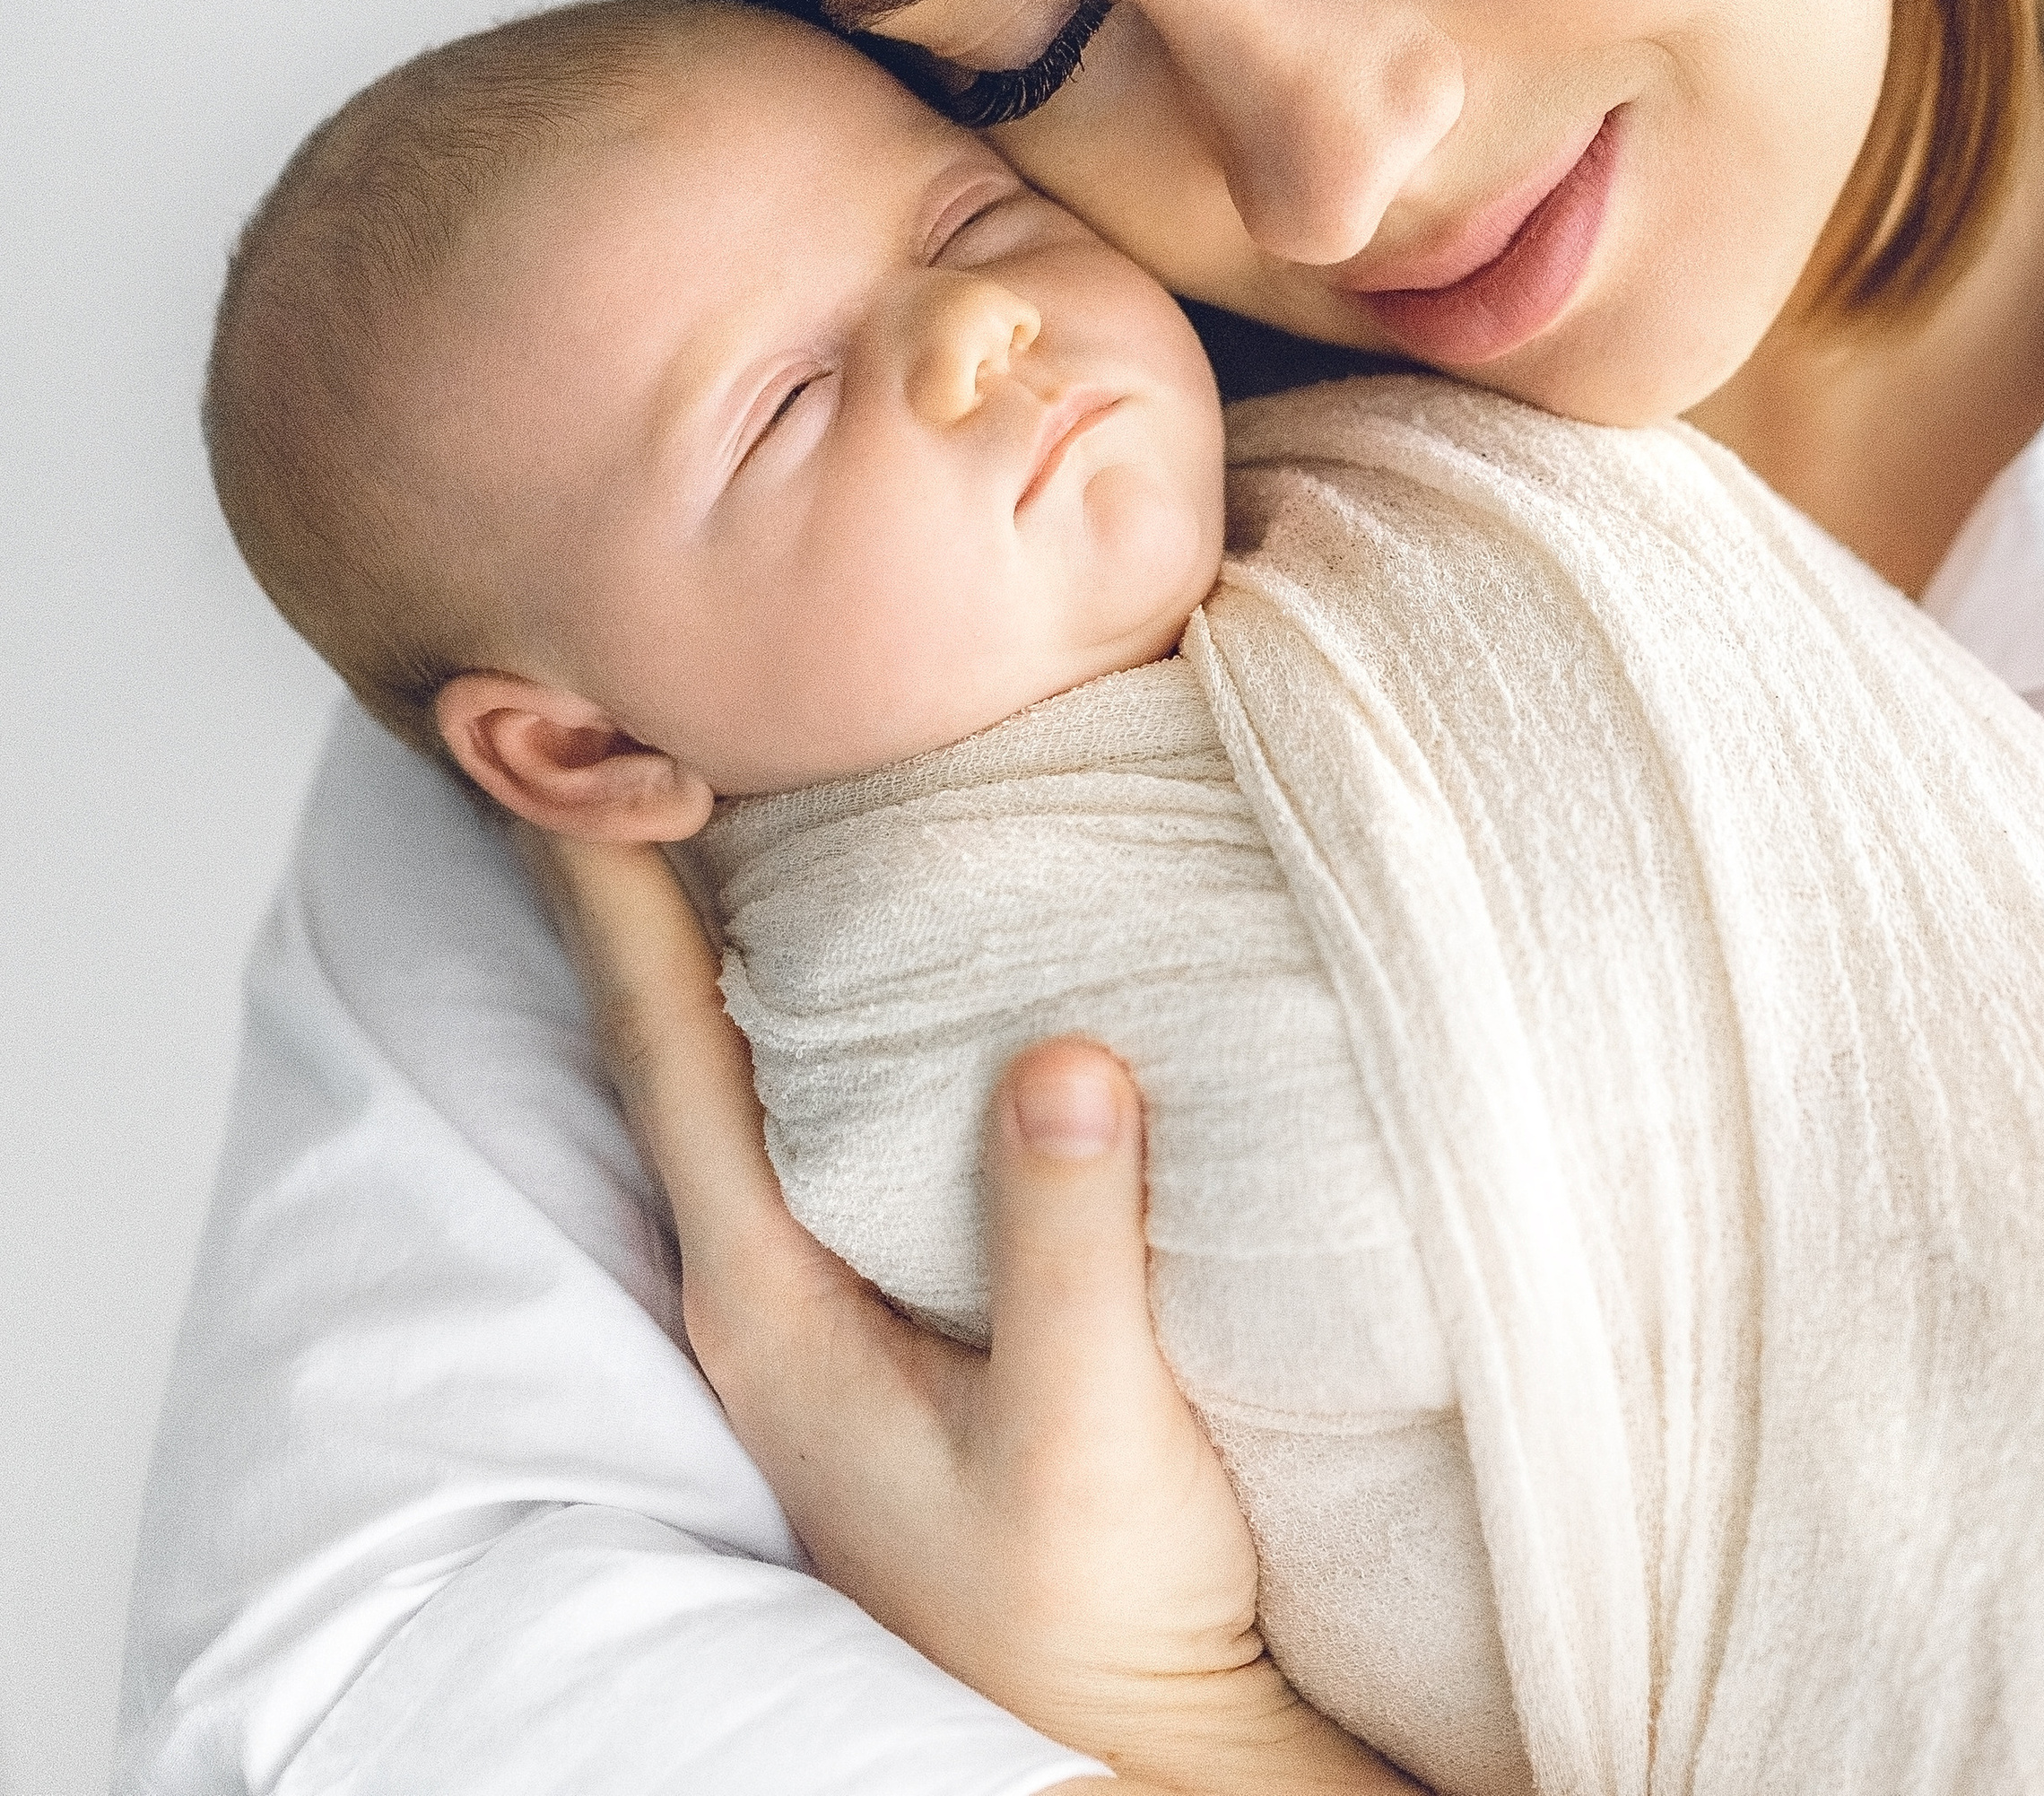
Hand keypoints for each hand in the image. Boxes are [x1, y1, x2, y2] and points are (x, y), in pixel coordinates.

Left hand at [522, 827, 1408, 1794]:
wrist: (1143, 1741)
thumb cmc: (1099, 1610)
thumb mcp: (1091, 1439)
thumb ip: (1068, 1251)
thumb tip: (1061, 1051)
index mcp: (771, 1298)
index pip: (662, 1049)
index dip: (606, 890)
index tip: (548, 740)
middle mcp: (767, 1279)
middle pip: (671, 1030)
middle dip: (635, 869)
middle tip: (605, 705)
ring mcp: (822, 1290)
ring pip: (738, 1059)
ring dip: (714, 920)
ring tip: (706, 772)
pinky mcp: (891, 1297)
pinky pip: (816, 1095)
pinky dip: (804, 991)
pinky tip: (848, 932)